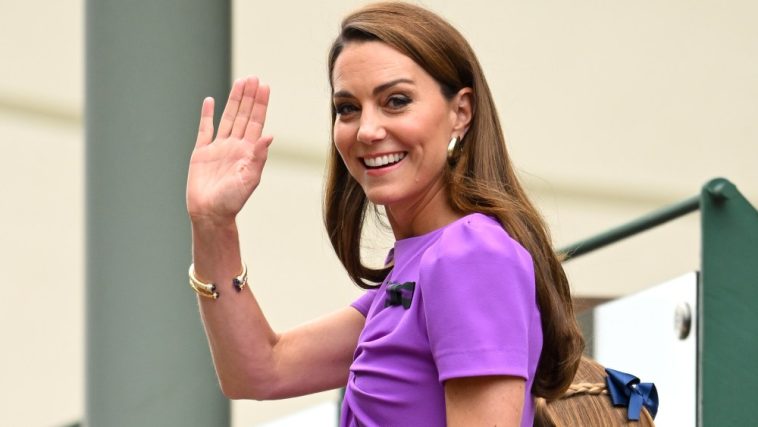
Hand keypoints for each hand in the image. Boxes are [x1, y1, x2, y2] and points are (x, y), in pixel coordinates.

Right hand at [187, 77, 272, 224]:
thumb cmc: (232, 201)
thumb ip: (258, 157)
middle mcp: (234, 146)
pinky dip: (207, 115)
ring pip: (227, 118)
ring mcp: (218, 148)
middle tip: (254, 78)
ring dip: (233, 101)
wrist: (210, 214)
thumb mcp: (250, 179)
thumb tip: (270, 136)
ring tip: (240, 83)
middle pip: (243, 116)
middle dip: (249, 97)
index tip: (264, 86)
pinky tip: (210, 101)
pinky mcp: (201, 153)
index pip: (256, 122)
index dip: (260, 104)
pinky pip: (204, 130)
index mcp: (248, 152)